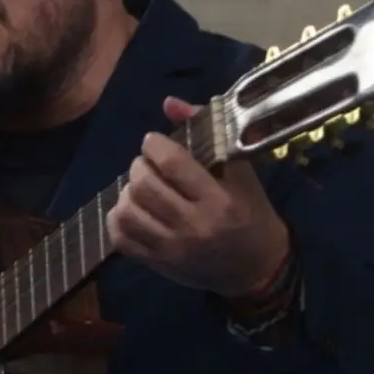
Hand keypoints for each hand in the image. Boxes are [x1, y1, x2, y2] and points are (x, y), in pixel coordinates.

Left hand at [105, 97, 290, 297]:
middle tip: (147, 164)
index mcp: (219, 201)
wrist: (256, 270)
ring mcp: (172, 249)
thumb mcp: (241, 174)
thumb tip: (169, 103)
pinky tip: (130, 209)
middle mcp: (193, 226)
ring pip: (128, 212)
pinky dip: (117, 220)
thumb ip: (208, 134)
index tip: (155, 142)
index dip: (154, 144)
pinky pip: (121, 239)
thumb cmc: (252, 215)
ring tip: (139, 186)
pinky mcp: (158, 264)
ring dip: (127, 192)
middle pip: (145, 186)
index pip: (172, 163)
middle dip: (139, 166)